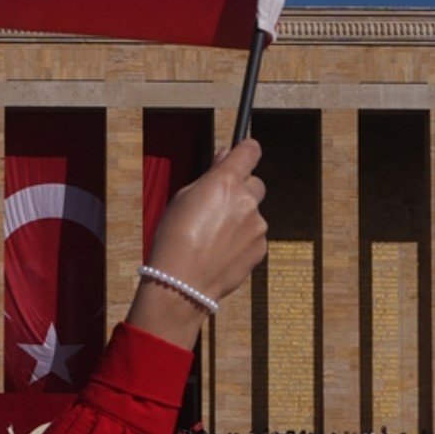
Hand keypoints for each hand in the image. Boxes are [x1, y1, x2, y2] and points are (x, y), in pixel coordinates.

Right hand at [127, 138, 267, 348]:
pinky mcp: (260, 248)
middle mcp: (247, 200)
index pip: (250, 151)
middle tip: (219, 206)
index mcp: (225, 181)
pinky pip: (254, 236)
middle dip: (242, 190)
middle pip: (255, 184)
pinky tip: (221, 252)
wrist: (182, 283)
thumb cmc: (174, 237)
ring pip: (253, 213)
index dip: (246, 150)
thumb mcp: (183, 198)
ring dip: (240, 219)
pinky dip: (242, 240)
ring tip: (213, 238)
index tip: (242, 153)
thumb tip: (224, 157)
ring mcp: (257, 225)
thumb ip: (209, 177)